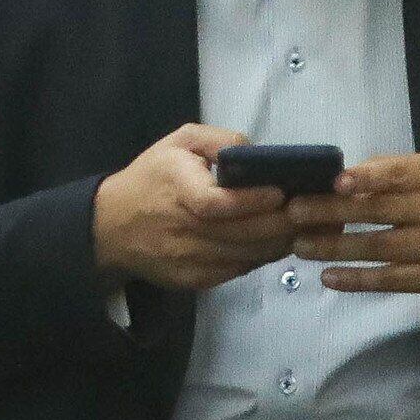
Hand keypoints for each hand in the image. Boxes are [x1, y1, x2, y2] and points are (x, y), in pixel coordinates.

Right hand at [92, 125, 301, 292]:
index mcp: (176, 188)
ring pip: (245, 256)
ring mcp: (188, 259)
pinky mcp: (193, 279)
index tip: (281, 193)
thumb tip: (256, 154)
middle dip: (281, 224)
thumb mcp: (179, 142)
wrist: (111, 225)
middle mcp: (182, 228)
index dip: (252, 201)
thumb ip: (218, 141)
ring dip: (278, 243)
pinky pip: (237, 270)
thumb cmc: (152, 176)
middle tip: (308, 211)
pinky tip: (274, 242)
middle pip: (241, 234)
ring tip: (301, 227)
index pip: (217, 203)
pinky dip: (260, 257)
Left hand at [291, 153, 419, 300]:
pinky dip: (357, 280)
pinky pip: (389, 281)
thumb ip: (396, 171)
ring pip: (378, 248)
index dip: (368, 177)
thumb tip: (346, 176)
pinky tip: (328, 277)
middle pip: (379, 212)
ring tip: (300, 246)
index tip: (335, 181)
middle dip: (332, 212)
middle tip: (294, 212)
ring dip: (335, 248)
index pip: (399, 174)